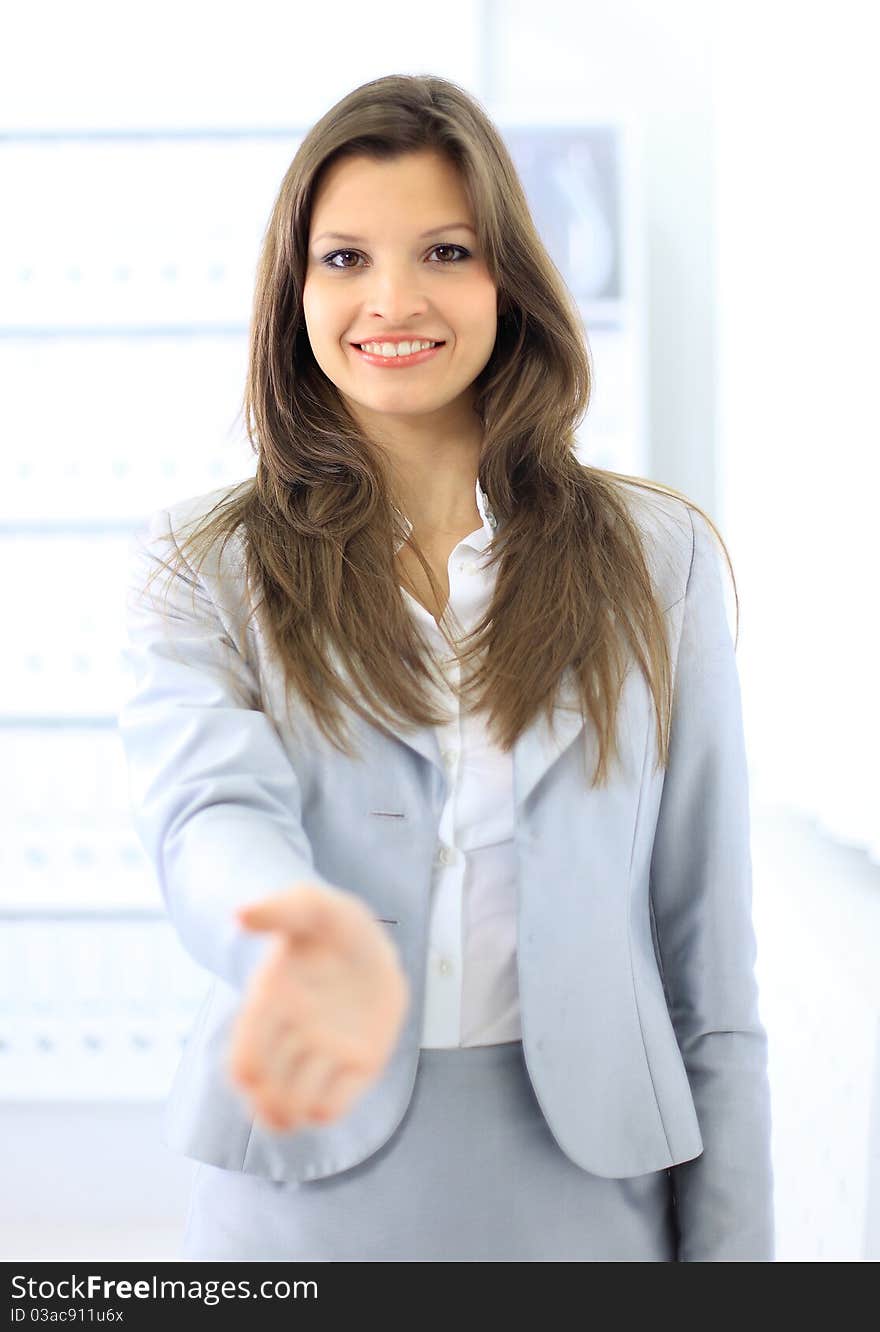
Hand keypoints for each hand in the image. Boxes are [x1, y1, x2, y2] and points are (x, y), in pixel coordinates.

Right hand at [226, 882, 409, 1132]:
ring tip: (304, 1103)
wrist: (373, 945)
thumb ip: (280, 910)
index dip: (248, 1067)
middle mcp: (290, 1038)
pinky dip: (329, 1107)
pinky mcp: (356, 1068)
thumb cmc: (333, 926)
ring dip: (294, 1111)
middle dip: (269, 1102)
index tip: (256, 1068)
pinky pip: (334, 1106)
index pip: (245, 1056)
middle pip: (265, 1091)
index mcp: (270, 1006)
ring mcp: (322, 1056)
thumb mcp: (311, 906)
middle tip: (285, 1100)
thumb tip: (240, 915)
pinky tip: (335, 1093)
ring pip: (294, 1106)